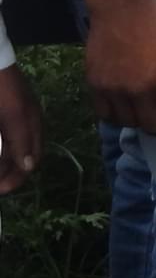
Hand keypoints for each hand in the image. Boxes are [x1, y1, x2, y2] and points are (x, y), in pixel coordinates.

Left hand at [0, 64, 42, 193]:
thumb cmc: (0, 87)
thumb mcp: (13, 114)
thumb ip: (21, 140)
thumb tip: (29, 168)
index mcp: (31, 125)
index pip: (29, 159)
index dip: (16, 177)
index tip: (0, 190)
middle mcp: (20, 126)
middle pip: (14, 158)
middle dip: (4, 173)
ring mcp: (5, 121)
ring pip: (2, 150)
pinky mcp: (0, 118)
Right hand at [82, 0, 155, 135]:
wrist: (123, 7)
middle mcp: (141, 90)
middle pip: (155, 127)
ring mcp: (116, 90)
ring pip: (131, 123)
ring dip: (144, 122)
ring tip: (151, 113)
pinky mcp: (96, 86)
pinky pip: (107, 115)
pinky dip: (120, 117)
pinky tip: (130, 108)